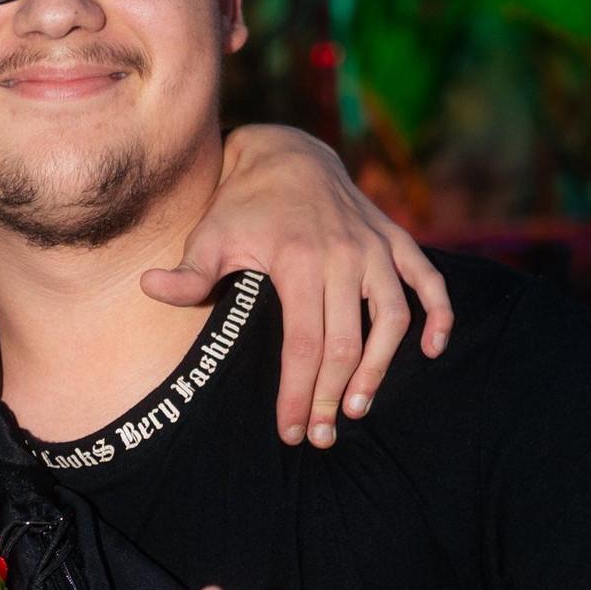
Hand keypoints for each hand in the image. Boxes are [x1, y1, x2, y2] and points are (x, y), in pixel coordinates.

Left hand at [142, 128, 452, 450]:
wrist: (286, 153)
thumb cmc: (242, 206)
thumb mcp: (209, 234)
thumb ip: (187, 271)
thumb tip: (151, 288)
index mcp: (300, 260)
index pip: (303, 343)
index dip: (298, 392)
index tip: (291, 431)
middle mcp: (344, 255)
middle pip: (346, 342)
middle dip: (333, 396)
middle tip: (321, 436)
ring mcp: (374, 247)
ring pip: (392, 318)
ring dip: (381, 367)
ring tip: (360, 408)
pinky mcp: (395, 240)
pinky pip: (428, 279)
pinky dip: (439, 314)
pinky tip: (434, 351)